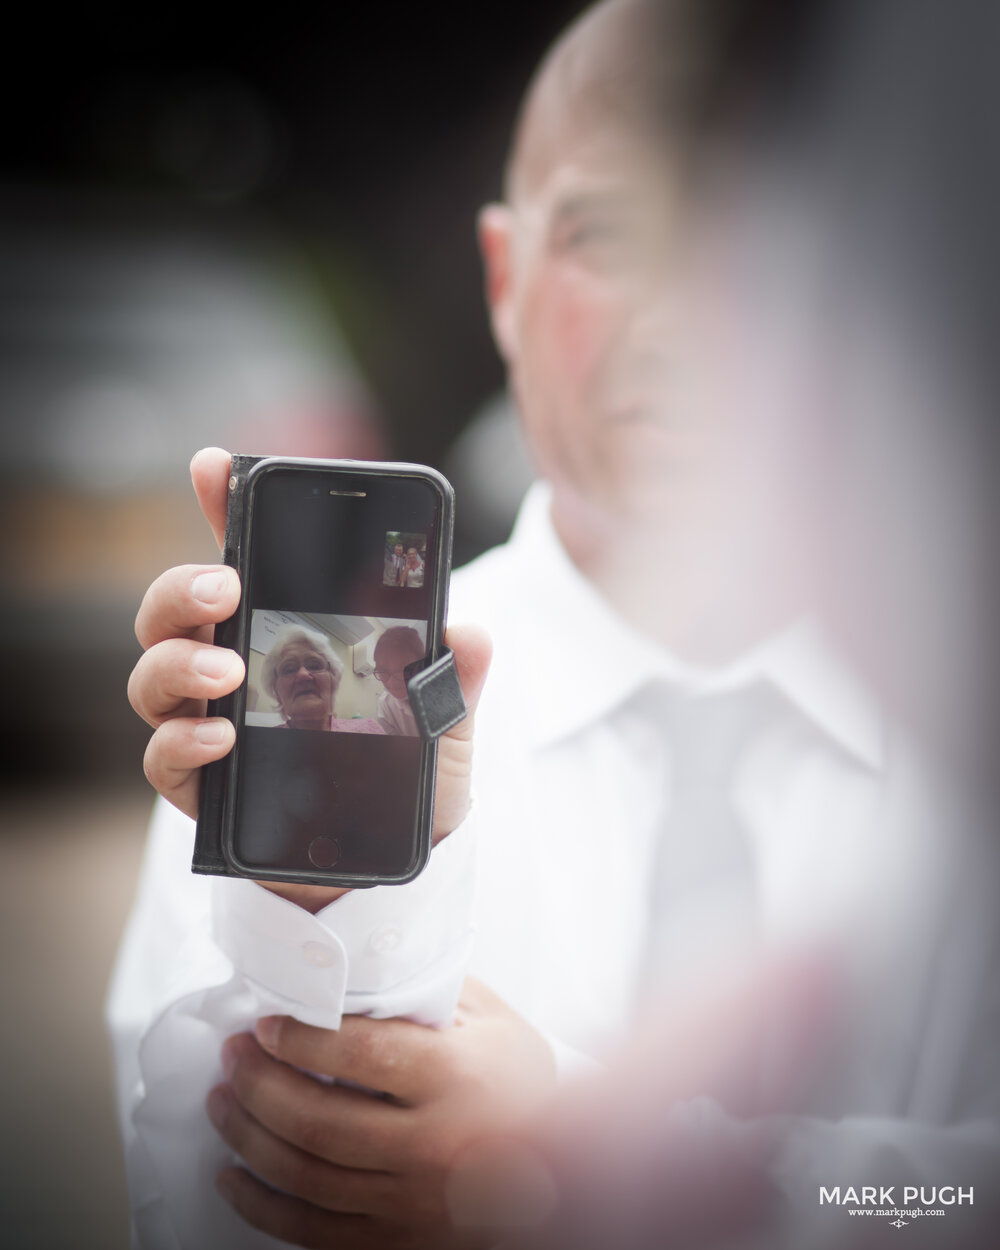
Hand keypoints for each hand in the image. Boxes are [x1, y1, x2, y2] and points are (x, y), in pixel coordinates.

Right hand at [127, 446, 491, 911]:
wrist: (386, 872)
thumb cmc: (405, 782)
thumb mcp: (443, 727)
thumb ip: (452, 680)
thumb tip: (471, 632)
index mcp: (286, 633)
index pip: (246, 558)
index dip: (225, 508)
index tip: (213, 466)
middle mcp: (233, 670)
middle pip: (175, 610)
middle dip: (183, 587)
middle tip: (224, 589)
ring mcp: (208, 725)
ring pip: (153, 675)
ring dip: (178, 664)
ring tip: (226, 673)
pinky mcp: (200, 789)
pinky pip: (163, 758)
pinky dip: (181, 744)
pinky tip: (218, 739)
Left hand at [207, 977, 556, 1248]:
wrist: (570, 1168)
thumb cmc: (521, 1085)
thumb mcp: (491, 1021)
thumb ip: (428, 992)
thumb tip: (355, 968)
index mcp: (456, 1079)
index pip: (360, 1053)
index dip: (301, 1037)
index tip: (267, 1024)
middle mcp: (433, 1146)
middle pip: (318, 1119)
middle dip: (258, 1083)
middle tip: (235, 1056)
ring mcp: (413, 1203)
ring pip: (306, 1176)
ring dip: (248, 1137)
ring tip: (224, 1103)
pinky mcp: (399, 1240)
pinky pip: (313, 1231)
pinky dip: (262, 1206)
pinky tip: (235, 1177)